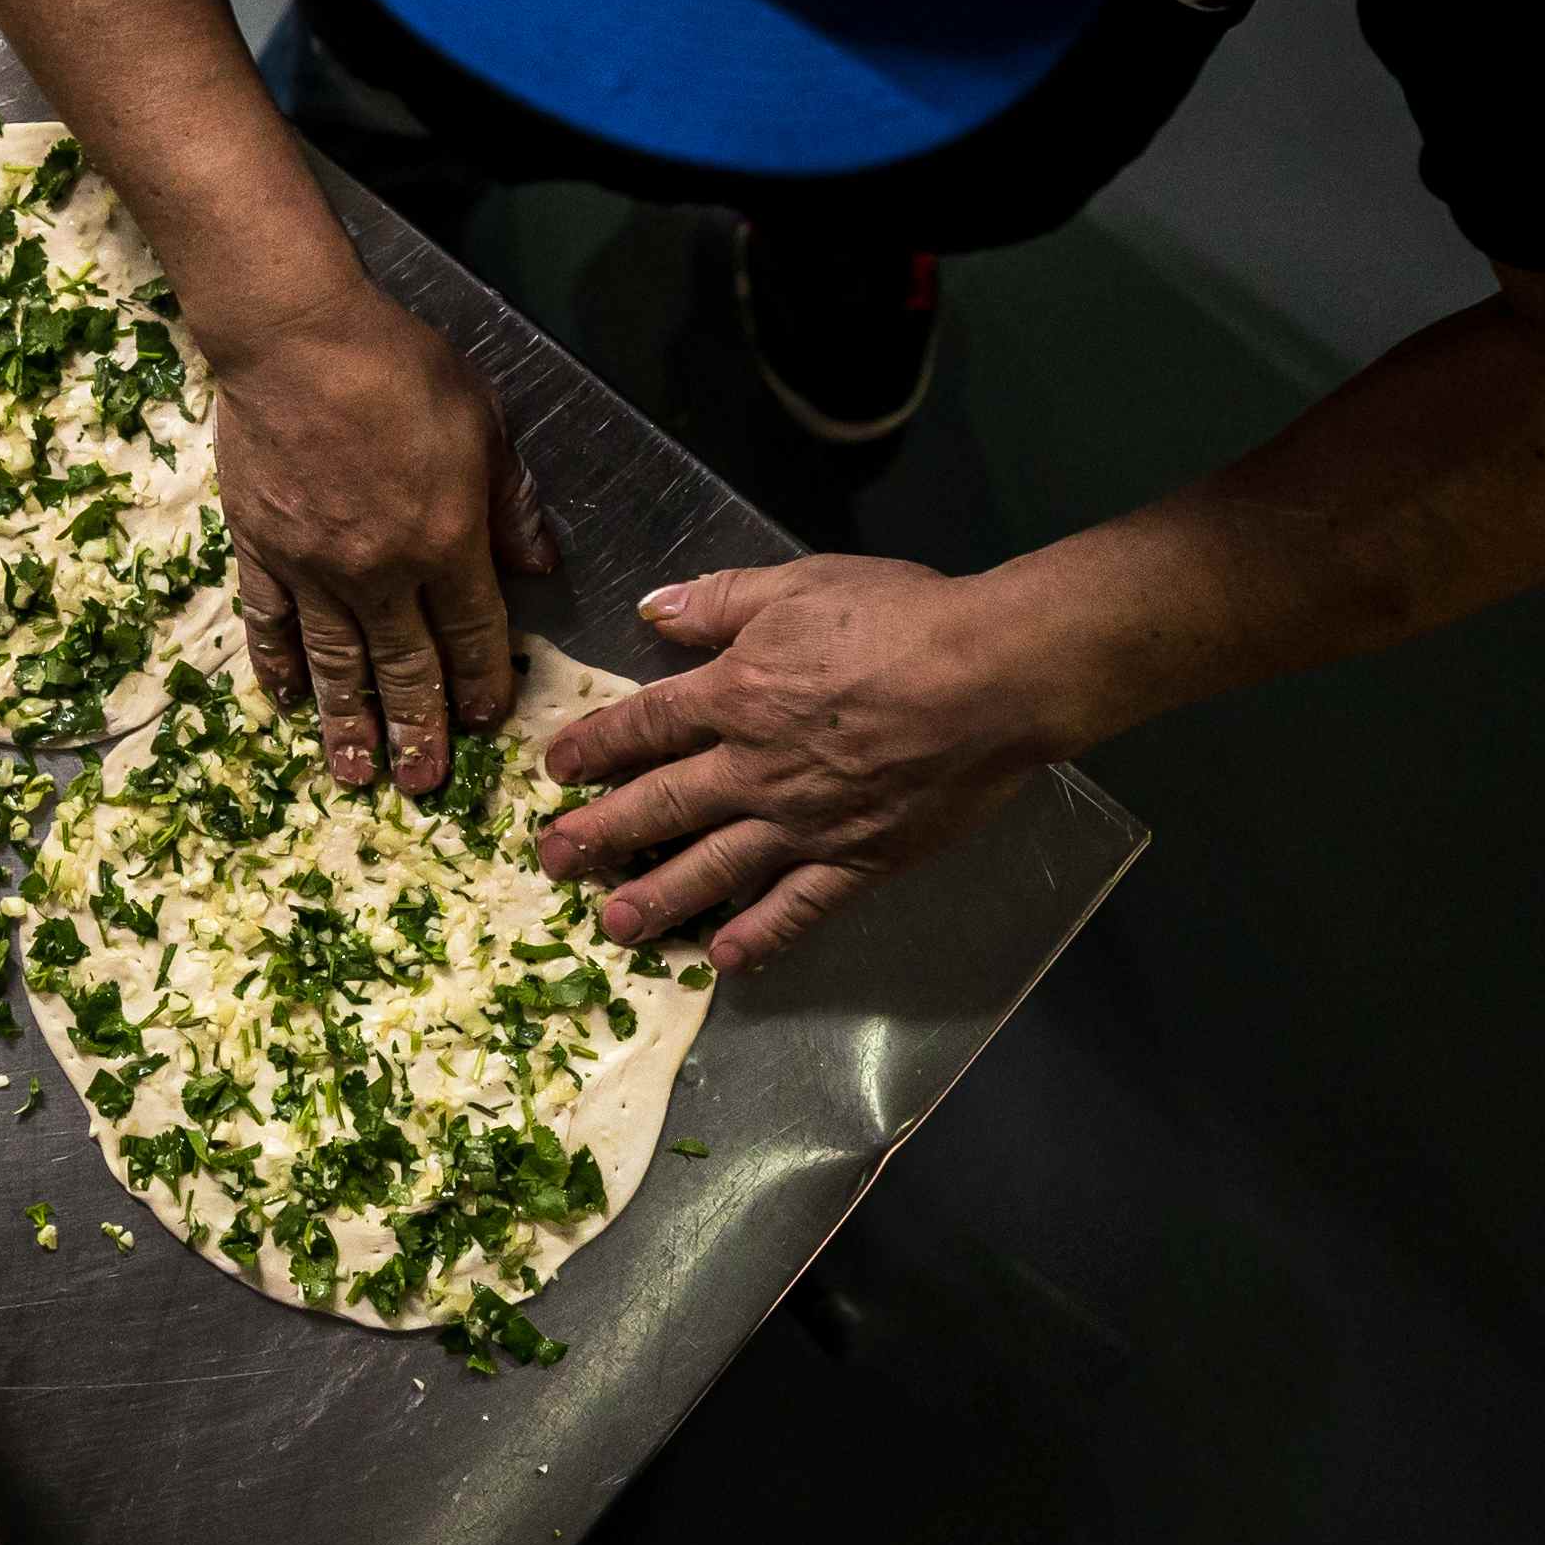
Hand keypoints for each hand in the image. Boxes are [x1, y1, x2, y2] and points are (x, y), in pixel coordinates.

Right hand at [211, 282, 555, 795]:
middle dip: (418, 730)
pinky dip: (279, 667)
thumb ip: (511, 502)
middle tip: (422, 785)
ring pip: (335, 663)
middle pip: (403, 666)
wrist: (294, 336)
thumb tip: (540, 565)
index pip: (470, 634)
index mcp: (445, 541)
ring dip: (348, 724)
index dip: (479, 684)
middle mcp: (379, 570)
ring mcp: (312, 566)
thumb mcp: (483, 421)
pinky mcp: (259, 548)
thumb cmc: (397, 365)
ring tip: (356, 773)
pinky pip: (270, 624)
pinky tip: (286, 703)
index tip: (482, 721)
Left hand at [536, 559, 1081, 969]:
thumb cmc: (902, 619)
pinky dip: (759, 936)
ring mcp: (804, 823)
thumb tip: (651, 610)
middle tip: (551, 862)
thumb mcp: (799, 584)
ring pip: (712, 869)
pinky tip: (724, 961)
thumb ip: (720, 601)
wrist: (993, 677)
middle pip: (659, 806)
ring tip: (612, 925)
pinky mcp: (858, 862)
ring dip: (656, 899)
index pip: (644, 725)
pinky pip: (796, 909)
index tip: (557, 769)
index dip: (595, 746)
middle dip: (598, 834)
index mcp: (735, 694)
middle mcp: (754, 768)